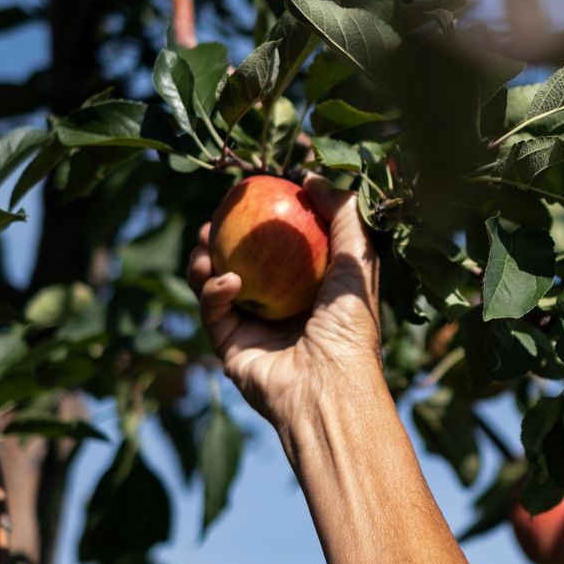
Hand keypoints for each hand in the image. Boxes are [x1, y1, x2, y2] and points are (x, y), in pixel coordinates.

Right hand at [187, 177, 381, 427]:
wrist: (329, 387)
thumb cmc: (350, 324)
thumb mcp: (358, 259)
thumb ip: (342, 213)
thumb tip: (312, 177)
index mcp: (311, 289)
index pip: (280, 247)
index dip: (261, 220)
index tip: (250, 194)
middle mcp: (280, 307)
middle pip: (240, 262)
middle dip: (221, 237)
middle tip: (214, 217)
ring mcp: (253, 328)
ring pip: (216, 284)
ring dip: (205, 259)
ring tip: (206, 239)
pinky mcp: (230, 347)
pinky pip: (213, 311)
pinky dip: (214, 291)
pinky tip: (227, 281)